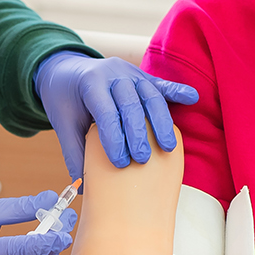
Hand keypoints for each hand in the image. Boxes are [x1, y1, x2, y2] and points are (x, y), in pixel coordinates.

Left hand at [34, 52, 199, 180]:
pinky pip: (160, 84)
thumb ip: (73, 151)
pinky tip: (192, 98)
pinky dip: (177, 91)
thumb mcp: (62, 122)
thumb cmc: (65, 100)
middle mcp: (112, 74)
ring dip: (161, 121)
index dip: (114, 138)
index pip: (106, 112)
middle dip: (139, 133)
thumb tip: (81, 184)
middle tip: (143, 159)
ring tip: (168, 147)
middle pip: (131, 103)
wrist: (66, 70)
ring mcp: (130, 72)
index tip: (120, 162)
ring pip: (150, 95)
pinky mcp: (141, 76)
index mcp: (90, 83)